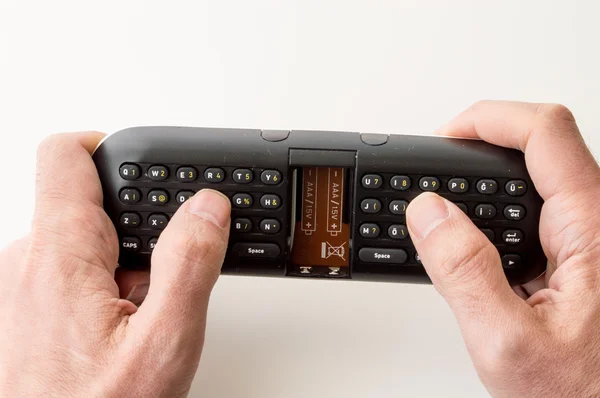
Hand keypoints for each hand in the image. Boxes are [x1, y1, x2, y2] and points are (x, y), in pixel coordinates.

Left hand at [0, 132, 230, 396]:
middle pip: (87, 206)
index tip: (146, 163)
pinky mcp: (24, 313)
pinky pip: (70, 277)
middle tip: (164, 272)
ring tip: (145, 313)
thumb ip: (189, 263)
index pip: (67, 157)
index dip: (108, 145)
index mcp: (58, 256)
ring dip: (123, 266)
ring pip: (84, 247)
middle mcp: (26, 264)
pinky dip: (104, 288)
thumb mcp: (163, 343)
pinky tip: (122, 330)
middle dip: (135, 229)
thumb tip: (207, 210)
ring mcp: (20, 290)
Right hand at [406, 101, 599, 396]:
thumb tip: (430, 214)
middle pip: (539, 148)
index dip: (489, 120)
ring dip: (485, 185)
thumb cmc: (586, 391)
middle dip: (480, 148)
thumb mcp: (508, 343)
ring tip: (447, 201)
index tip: (446, 136)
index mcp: (591, 229)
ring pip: (534, 182)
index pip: (544, 133)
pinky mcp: (577, 261)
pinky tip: (471, 237)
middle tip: (439, 167)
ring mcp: (586, 243)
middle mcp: (595, 226)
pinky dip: (494, 215)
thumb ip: (464, 273)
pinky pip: (533, 216)